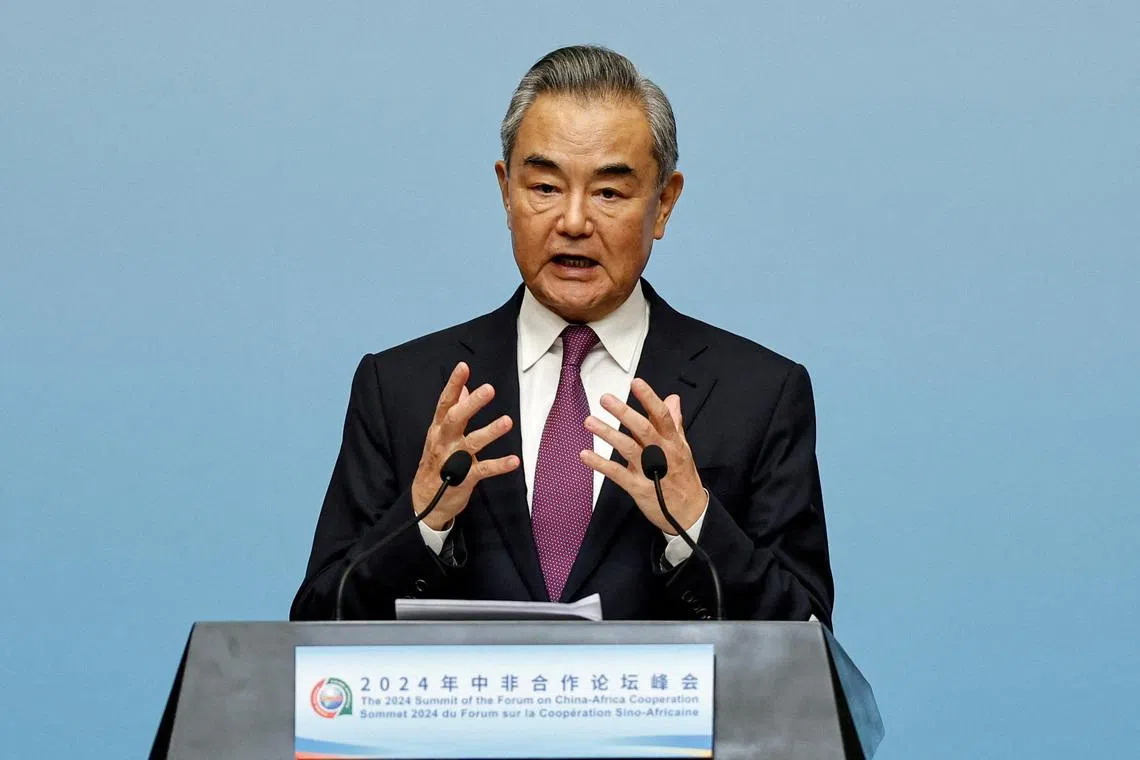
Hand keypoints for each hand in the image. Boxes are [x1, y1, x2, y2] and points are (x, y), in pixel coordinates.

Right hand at [411, 362, 519, 529]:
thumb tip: (464, 388)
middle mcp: (445, 442)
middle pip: (455, 419)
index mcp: (439, 429)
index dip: (454, 385)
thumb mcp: (441, 435)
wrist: (426, 502)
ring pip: (471, 443)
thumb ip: (453, 411)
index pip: (445, 403)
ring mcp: (454, 460)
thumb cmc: (436, 463)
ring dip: (490, 431)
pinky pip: (484, 470)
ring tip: (507, 421)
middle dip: (472, 404)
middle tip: (489, 389)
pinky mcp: (465, 479)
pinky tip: (514, 460)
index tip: (463, 367)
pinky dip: (499, 465)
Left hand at [579, 378, 705, 534]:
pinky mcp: (638, 487)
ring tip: (590, 421)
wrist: (689, 514)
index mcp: (672, 442)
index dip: (649, 398)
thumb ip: (674, 423)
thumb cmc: (683, 478)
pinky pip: (616, 473)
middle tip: (606, 399)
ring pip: (628, 448)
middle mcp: (662, 453)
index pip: (661, 415)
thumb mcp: (683, 448)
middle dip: (624, 412)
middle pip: (643, 429)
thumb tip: (672, 399)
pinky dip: (600, 464)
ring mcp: (649, 471)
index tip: (636, 383)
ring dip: (607, 434)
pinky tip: (585, 455)